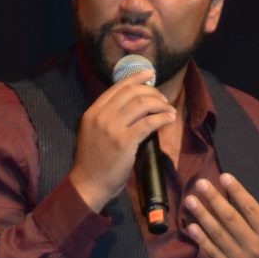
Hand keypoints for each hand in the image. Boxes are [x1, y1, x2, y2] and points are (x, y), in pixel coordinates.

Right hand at [68, 75, 177, 210]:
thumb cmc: (92, 162)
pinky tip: (170, 119)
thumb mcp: (92, 133)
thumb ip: (106, 118)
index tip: (149, 73)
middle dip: (151, 91)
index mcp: (92, 112)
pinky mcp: (125, 141)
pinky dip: (163, 118)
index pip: (117, 88)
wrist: (88, 184)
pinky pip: (149, 122)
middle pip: (132, 92)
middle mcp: (101, 116)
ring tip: (168, 109)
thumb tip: (130, 107)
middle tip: (162, 98)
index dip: (135, 78)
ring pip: (142, 104)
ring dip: (160, 104)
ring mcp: (112, 127)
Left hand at [183, 174, 258, 257]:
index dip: (237, 192)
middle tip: (200, 183)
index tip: (224, 177)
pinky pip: (213, 254)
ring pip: (218, 235)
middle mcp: (254, 248)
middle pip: (230, 219)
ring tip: (190, 200)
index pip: (251, 209)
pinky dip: (202, 240)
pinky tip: (191, 227)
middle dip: (214, 200)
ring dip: (202, 216)